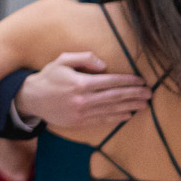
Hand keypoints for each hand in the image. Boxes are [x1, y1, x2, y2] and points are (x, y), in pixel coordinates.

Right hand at [13, 52, 149, 132]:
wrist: (30, 98)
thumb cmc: (48, 77)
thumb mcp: (62, 60)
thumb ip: (84, 58)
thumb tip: (103, 64)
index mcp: (81, 83)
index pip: (111, 82)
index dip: (128, 81)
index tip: (140, 81)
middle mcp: (83, 99)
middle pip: (115, 96)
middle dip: (135, 94)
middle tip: (149, 93)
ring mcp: (81, 113)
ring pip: (112, 109)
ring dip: (130, 106)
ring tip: (144, 105)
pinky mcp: (79, 122)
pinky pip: (102, 120)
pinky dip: (117, 117)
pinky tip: (127, 115)